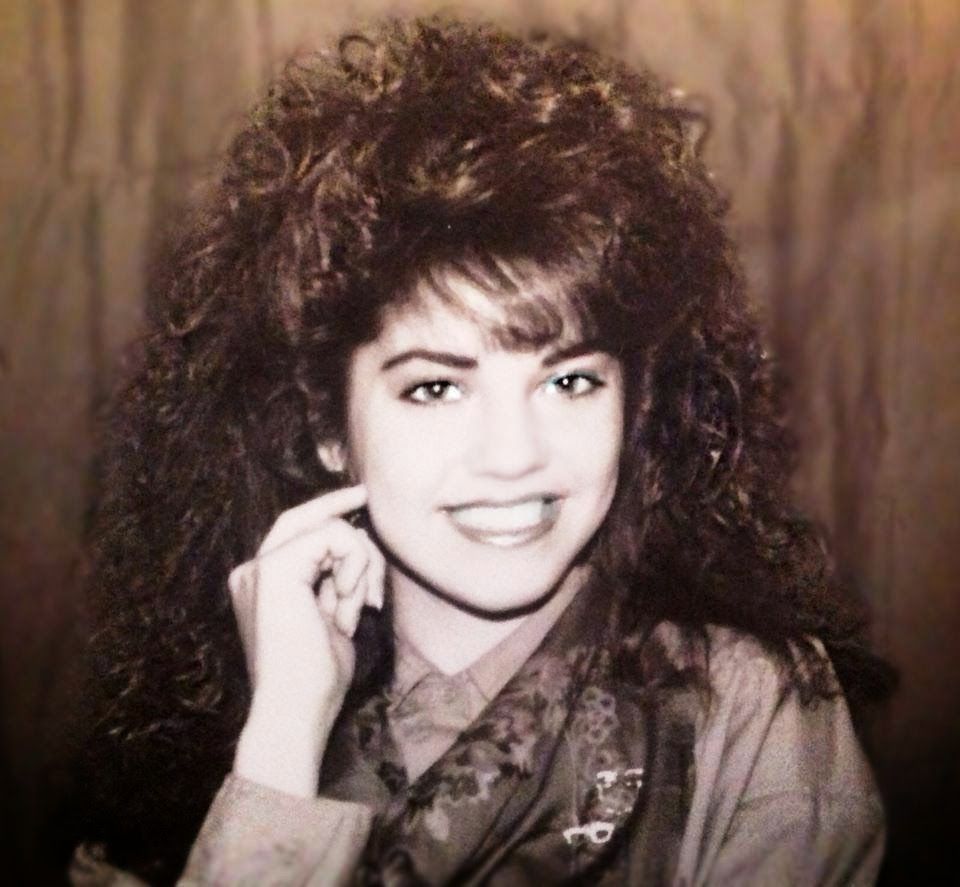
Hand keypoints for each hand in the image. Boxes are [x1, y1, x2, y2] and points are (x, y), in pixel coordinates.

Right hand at [228, 484, 385, 795]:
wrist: (294, 713)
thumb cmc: (316, 680)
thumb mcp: (331, 620)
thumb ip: (334, 584)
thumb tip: (357, 547)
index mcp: (262, 584)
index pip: (295, 533)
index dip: (327, 512)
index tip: (359, 499)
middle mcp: (252, 571)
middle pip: (302, 517)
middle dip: (341, 505)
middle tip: (368, 497)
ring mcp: (259, 568)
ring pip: (329, 528)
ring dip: (360, 566)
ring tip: (354, 611)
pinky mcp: (275, 569)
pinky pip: (334, 537)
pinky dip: (355, 568)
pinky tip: (348, 606)